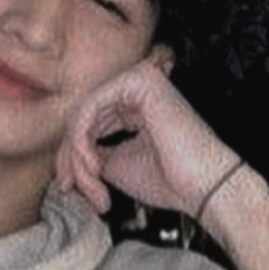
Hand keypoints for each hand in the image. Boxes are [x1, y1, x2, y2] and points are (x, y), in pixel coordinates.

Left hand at [55, 61, 238, 218]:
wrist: (203, 188)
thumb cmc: (170, 181)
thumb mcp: (114, 165)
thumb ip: (90, 153)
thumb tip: (65, 157)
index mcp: (135, 107)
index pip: (89, 122)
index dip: (72, 155)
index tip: (68, 186)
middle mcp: (136, 90)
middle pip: (83, 117)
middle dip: (71, 157)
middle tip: (70, 186)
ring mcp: (139, 81)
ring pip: (84, 113)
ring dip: (78, 154)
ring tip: (90, 183)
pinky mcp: (139, 82)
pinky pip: (91, 106)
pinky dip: (82, 139)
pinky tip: (93, 164)